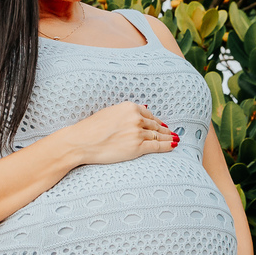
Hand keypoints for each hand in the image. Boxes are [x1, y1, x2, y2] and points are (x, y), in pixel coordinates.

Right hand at [61, 101, 175, 164]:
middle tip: (171, 133)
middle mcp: (136, 118)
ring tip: (174, 139)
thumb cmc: (91, 128)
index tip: (162, 124)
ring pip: (158, 135)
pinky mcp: (137, 147)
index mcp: (129, 107)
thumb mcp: (110, 112)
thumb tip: (143, 110)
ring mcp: (137, 133)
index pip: (149, 115)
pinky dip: (167, 146)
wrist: (81, 142)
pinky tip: (173, 145)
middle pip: (155, 125)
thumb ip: (126, 112)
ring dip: (168, 138)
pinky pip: (157, 146)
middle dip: (164, 130)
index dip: (157, 120)